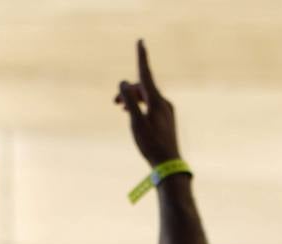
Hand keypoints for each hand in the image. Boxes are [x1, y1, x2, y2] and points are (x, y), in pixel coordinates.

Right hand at [115, 40, 180, 165]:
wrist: (168, 164)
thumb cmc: (150, 145)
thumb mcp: (136, 122)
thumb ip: (129, 101)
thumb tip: (124, 82)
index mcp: (157, 101)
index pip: (145, 74)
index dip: (141, 57)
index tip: (140, 41)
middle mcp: (164, 103)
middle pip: (143, 88)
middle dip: (128, 91)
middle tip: (113, 102)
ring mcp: (167, 111)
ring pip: (147, 97)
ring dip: (132, 99)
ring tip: (121, 109)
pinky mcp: (166, 119)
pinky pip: (151, 106)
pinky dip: (140, 106)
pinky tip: (133, 115)